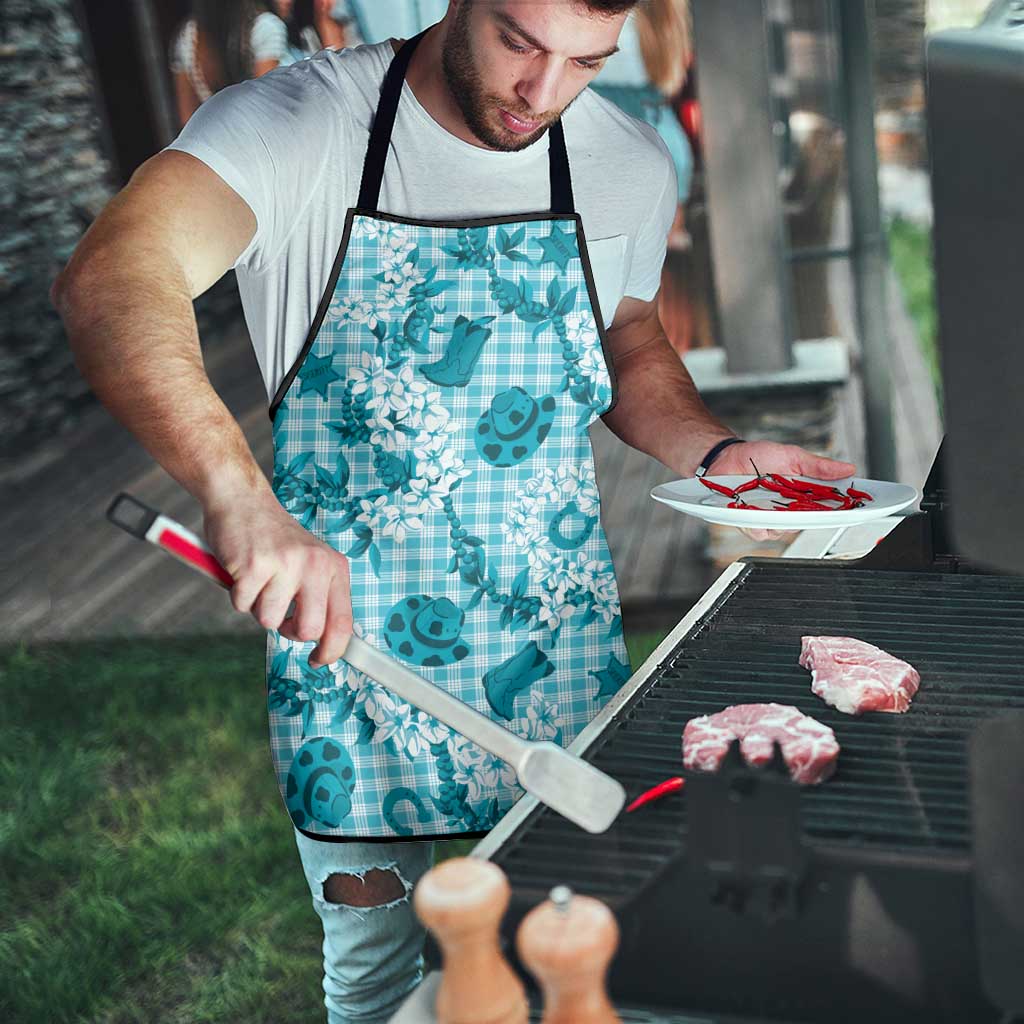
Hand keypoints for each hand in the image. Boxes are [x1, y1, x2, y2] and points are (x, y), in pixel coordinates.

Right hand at [203, 490, 352, 667]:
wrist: (243, 500)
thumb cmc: (275, 539)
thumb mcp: (311, 562)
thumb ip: (319, 597)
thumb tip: (326, 643)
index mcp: (334, 567)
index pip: (343, 622)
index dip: (332, 650)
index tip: (320, 660)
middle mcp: (315, 565)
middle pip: (309, 630)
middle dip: (289, 631)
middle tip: (280, 613)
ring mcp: (285, 564)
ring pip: (270, 621)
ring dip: (259, 607)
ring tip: (259, 580)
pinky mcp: (254, 565)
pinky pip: (243, 606)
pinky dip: (238, 595)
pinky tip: (243, 571)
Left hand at [709, 441, 856, 542]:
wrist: (726, 457)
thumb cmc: (758, 456)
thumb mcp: (792, 456)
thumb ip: (818, 466)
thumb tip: (848, 468)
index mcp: (803, 495)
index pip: (828, 507)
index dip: (844, 510)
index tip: (857, 508)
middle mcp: (788, 510)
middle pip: (808, 523)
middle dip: (813, 517)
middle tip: (813, 506)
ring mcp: (769, 518)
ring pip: (784, 531)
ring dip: (781, 519)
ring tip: (775, 504)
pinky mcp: (750, 523)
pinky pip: (759, 532)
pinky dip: (758, 524)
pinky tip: (755, 512)